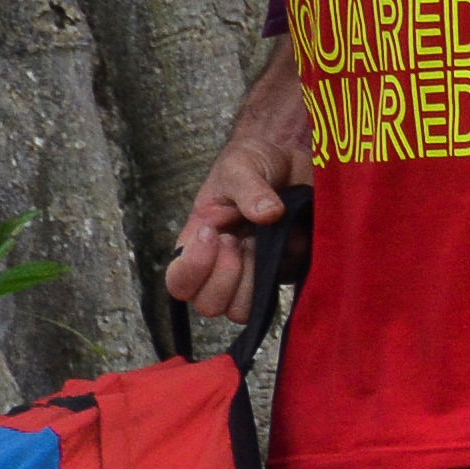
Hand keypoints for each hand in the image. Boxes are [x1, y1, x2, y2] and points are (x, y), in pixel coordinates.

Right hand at [160, 122, 303, 312]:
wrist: (291, 158)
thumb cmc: (255, 163)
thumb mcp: (242, 167)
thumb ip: (250, 190)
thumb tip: (269, 215)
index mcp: (197, 244)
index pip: (179, 283)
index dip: (193, 269)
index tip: (214, 234)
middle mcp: (220, 266)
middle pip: (208, 305)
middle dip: (225, 275)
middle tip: (237, 239)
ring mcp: (253, 274)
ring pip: (240, 311)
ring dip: (251, 280)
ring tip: (259, 241)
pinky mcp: (283, 273)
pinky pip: (280, 291)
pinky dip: (285, 265)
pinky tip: (288, 235)